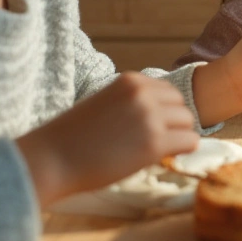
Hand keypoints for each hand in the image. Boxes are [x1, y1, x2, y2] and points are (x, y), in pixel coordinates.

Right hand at [16, 72, 198, 206]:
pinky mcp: (154, 143)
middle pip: (181, 105)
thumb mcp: (106, 104)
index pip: (168, 91)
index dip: (163, 111)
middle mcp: (143, 94)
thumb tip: (162, 116)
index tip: (150, 127)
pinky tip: (165, 158)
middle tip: (155, 141)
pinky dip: (183, 151)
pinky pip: (190, 142)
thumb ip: (133, 103)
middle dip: (173, 123)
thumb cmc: (73, 137)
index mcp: (131, 81)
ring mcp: (150, 117)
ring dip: (177, 137)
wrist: (52, 159)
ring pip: (188, 123)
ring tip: (155, 151)